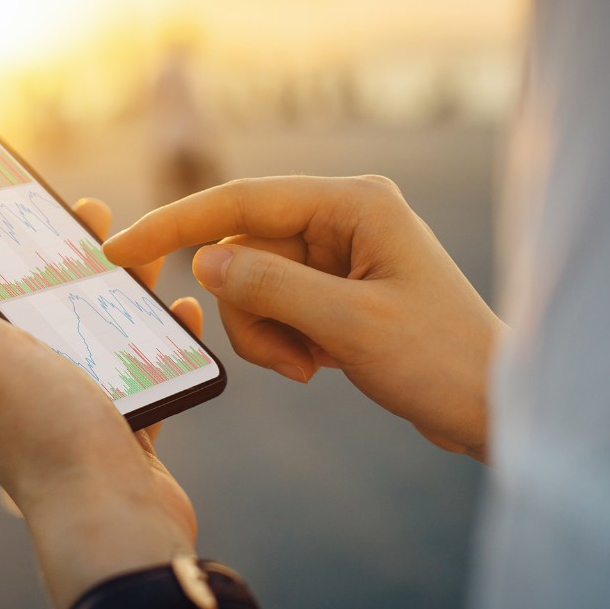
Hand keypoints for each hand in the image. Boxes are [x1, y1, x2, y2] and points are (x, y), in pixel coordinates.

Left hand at [0, 198, 202, 608]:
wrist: (113, 521)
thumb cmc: (46, 434)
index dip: (2, 244)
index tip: (29, 201)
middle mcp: (18, 388)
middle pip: (44, 304)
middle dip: (69, 256)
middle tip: (96, 213)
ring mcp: (71, 407)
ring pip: (97, 330)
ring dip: (120, 289)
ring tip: (148, 254)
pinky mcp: (120, 427)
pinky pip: (143, 368)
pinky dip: (162, 338)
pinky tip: (182, 312)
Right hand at [104, 176, 505, 460]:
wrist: (491, 407)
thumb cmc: (440, 360)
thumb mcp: (350, 325)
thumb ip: (272, 288)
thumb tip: (205, 261)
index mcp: (354, 204)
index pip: (241, 202)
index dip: (175, 224)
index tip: (118, 249)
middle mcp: (342, 216)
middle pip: (242, 251)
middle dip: (249, 312)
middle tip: (289, 361)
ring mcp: (337, 252)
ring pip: (251, 283)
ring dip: (265, 333)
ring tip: (308, 365)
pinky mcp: (334, 286)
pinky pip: (273, 304)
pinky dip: (280, 340)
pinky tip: (319, 363)